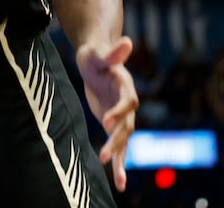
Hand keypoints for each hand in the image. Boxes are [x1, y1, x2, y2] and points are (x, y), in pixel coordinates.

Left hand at [77, 36, 138, 191]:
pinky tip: (118, 182)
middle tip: (104, 156)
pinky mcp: (114, 125)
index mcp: (126, 86)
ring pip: (124, 141)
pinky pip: (118, 146)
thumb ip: (112, 52)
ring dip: (121, 160)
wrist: (96, 59)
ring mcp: (122, 116)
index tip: (106, 122)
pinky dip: (118, 162)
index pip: (127, 102)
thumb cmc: (96, 53)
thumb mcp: (99, 52)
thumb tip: (127, 41)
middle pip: (127, 126)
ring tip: (119, 182)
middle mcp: (127, 104)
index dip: (119, 112)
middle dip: (116, 142)